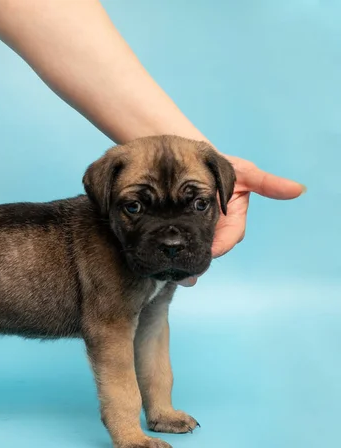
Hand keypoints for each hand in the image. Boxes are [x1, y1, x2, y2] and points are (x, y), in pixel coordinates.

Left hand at [178, 155, 304, 286]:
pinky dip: (172, 257)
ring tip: (178, 277)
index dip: (222, 244)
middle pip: (211, 249)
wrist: (183, 158)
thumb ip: (267, 183)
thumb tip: (299, 190)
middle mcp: (216, 228)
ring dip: (186, 267)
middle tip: (189, 275)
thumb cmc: (215, 163)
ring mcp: (197, 230)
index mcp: (232, 218)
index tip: (211, 250)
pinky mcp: (179, 232)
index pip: (231, 236)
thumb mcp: (242, 171)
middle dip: (201, 261)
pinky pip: (178, 247)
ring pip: (195, 253)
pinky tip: (161, 267)